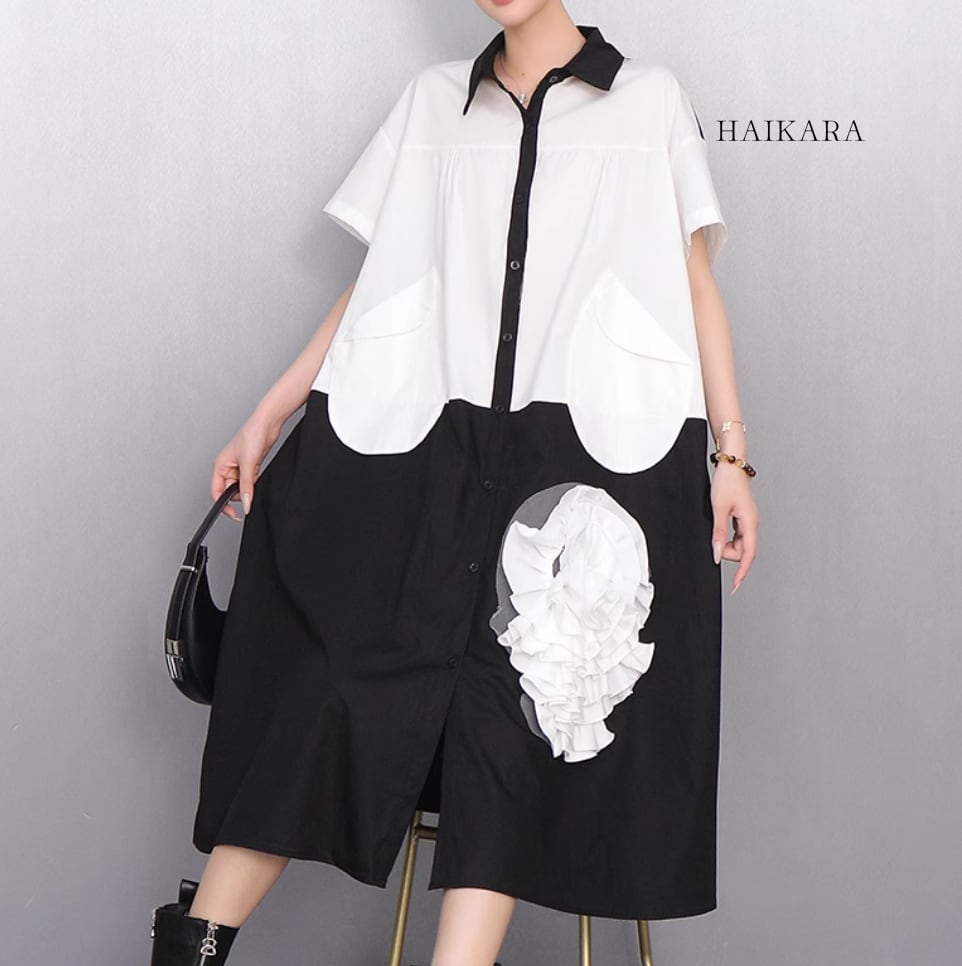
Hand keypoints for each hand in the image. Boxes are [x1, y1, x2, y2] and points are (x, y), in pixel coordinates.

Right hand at [211, 409, 285, 520]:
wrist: (267, 424)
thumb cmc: (251, 435)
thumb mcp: (248, 464)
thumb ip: (246, 487)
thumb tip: (245, 503)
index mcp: (219, 466)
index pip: (217, 492)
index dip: (223, 505)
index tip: (234, 514)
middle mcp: (227, 468)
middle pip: (230, 492)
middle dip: (240, 494)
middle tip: (249, 491)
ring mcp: (239, 468)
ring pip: (241, 488)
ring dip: (248, 488)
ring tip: (254, 475)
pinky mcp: (250, 467)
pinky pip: (250, 482)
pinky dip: (254, 483)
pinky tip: (258, 474)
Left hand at [710, 463, 757, 593]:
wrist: (731, 465)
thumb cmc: (726, 482)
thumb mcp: (718, 509)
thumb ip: (718, 533)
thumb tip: (717, 553)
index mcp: (750, 523)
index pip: (748, 554)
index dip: (742, 572)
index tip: (735, 585)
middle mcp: (752, 524)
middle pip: (742, 551)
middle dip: (727, 552)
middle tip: (713, 542)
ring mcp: (748, 521)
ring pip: (739, 544)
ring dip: (726, 545)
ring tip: (715, 533)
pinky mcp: (742, 517)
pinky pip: (736, 535)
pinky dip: (727, 538)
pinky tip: (719, 533)